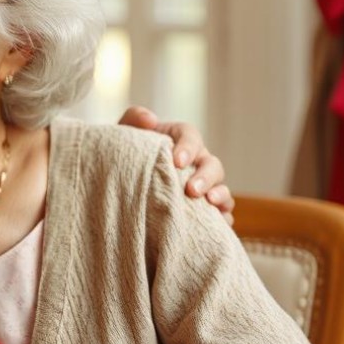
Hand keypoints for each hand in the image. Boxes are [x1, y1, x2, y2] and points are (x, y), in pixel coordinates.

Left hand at [118, 106, 234, 224]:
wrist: (120, 180)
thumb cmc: (126, 155)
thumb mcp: (124, 134)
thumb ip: (133, 119)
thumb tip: (150, 119)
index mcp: (178, 139)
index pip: (190, 136)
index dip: (188, 148)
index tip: (177, 161)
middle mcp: (196, 161)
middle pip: (211, 164)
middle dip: (205, 176)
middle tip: (190, 190)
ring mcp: (203, 184)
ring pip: (221, 187)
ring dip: (220, 194)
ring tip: (209, 202)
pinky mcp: (204, 207)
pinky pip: (222, 212)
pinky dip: (223, 217)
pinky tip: (216, 224)